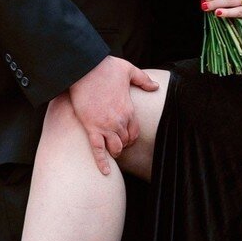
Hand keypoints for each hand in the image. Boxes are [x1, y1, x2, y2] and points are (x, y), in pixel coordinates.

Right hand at [68, 55, 160, 174]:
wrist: (85, 68)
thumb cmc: (106, 68)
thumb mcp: (129, 70)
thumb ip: (143, 80)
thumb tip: (156, 86)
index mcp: (128, 109)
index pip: (135, 131)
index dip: (131, 137)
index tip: (126, 137)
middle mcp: (119, 121)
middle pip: (125, 141)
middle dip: (122, 144)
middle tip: (117, 143)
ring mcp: (105, 126)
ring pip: (115, 148)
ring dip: (115, 152)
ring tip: (112, 152)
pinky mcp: (91, 128)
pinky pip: (98, 150)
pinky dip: (102, 162)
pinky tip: (105, 172)